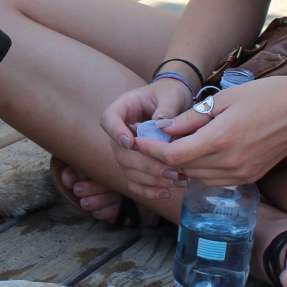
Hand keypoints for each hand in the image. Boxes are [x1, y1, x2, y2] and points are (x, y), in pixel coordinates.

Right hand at [99, 78, 196, 202]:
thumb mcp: (172, 95)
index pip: (109, 119)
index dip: (116, 132)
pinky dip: (148, 190)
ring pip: (128, 170)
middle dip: (145, 164)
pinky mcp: (135, 165)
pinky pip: (135, 181)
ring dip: (151, 179)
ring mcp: (125, 150)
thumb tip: (161, 123)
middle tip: (170, 170)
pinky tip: (166, 192)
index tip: (130, 142)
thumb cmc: (171, 94)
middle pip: (121, 152)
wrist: (175, 103)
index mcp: (123, 108)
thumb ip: (167, 108)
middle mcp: (120, 131)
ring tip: (176, 180)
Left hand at [151, 74, 286, 188]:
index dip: (151, 149)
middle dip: (162, 157)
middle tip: (151, 142)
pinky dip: (200, 171)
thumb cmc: (265, 96)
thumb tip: (164, 129)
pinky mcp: (250, 178)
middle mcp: (230, 162)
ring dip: (181, 166)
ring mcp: (241, 174)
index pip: (173, 156)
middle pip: (182, 169)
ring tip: (172, 147)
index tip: (139, 139)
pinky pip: (215, 180)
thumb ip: (192, 118)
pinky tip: (198, 155)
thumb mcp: (224, 99)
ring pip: (197, 177)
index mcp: (221, 139)